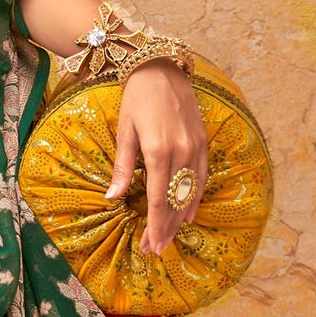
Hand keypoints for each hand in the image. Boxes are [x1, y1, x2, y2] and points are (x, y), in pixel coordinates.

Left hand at [105, 60, 208, 254]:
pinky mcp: (202, 142)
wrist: (161, 67)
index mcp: (158, 150)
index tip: (149, 244)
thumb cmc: (137, 98)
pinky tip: (187, 214)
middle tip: (155, 249)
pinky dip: (194, 198)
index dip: (153, 225)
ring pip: (189, 193)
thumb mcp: (124, 131)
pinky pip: (201, 178)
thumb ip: (122, 167)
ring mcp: (195, 147)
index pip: (157, 199)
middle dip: (164, 228)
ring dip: (178, 218)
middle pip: (174, 201)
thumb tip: (112, 197)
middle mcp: (181, 152)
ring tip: (168, 238)